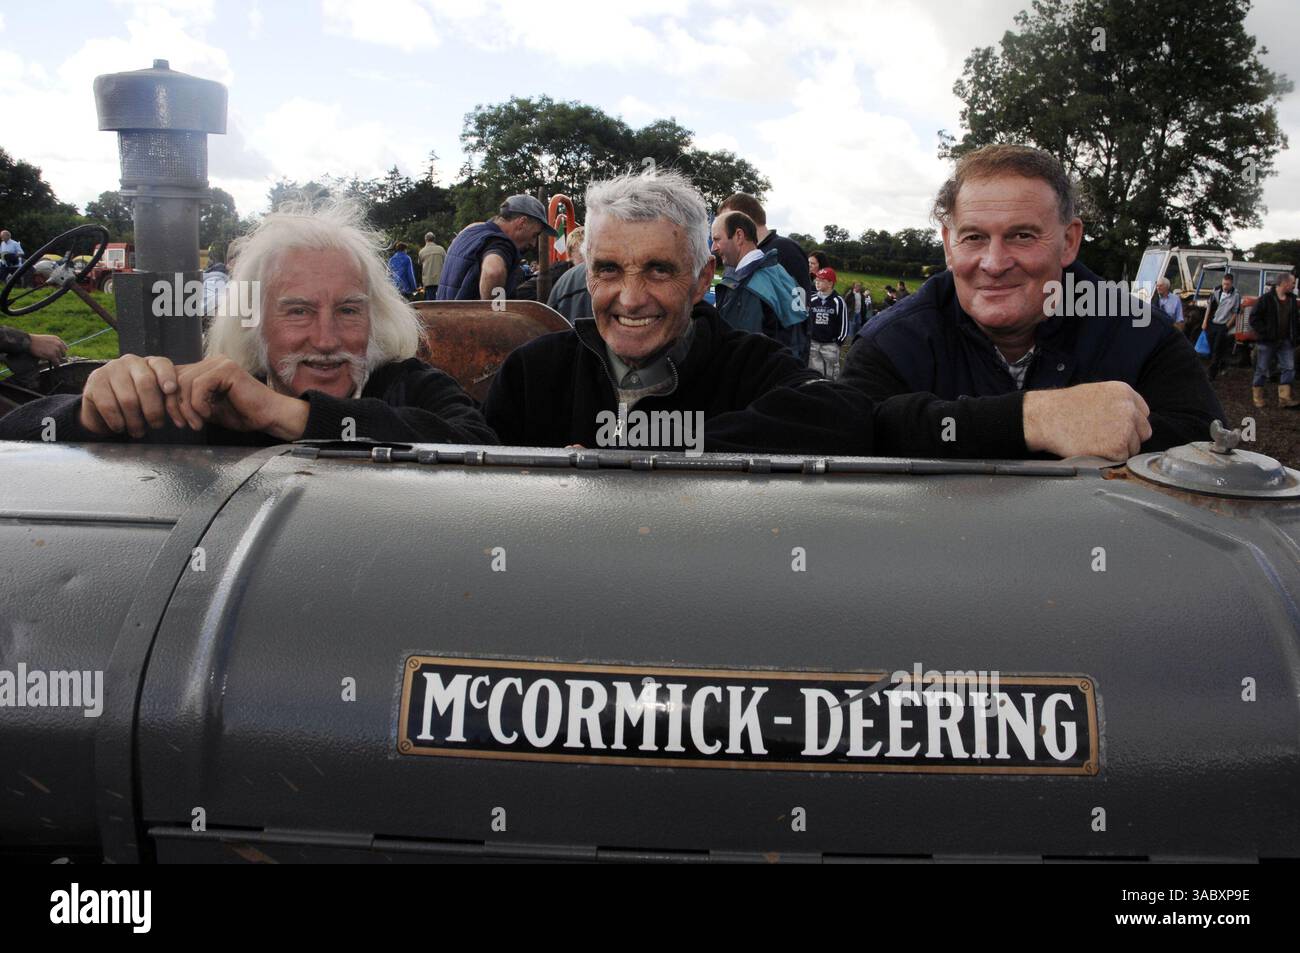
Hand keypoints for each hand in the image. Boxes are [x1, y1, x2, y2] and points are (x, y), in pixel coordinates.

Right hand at [28, 333, 67, 362]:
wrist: (28, 341)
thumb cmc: (35, 341)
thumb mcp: (47, 339)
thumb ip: (53, 344)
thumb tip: (58, 353)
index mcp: (57, 339)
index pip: (65, 348)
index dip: (61, 353)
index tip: (59, 356)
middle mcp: (58, 344)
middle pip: (63, 354)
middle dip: (59, 357)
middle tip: (55, 360)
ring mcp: (56, 349)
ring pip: (60, 359)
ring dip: (56, 361)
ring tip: (52, 362)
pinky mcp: (52, 355)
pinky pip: (57, 362)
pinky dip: (56, 365)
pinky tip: (54, 366)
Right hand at [79, 353, 187, 436]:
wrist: (104, 406)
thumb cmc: (139, 402)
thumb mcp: (156, 398)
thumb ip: (169, 399)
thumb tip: (185, 412)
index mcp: (149, 363)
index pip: (161, 364)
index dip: (167, 377)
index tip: (171, 390)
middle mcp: (130, 362)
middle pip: (146, 384)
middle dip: (154, 409)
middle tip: (157, 425)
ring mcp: (110, 370)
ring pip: (128, 399)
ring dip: (135, 421)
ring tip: (138, 431)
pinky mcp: (94, 383)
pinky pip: (108, 406)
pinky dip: (117, 421)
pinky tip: (120, 427)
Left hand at [176, 356, 309, 439]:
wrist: (270, 417)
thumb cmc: (243, 415)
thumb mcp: (207, 409)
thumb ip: (189, 402)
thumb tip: (163, 403)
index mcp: (207, 369)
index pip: (174, 376)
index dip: (169, 398)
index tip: (176, 420)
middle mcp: (212, 362)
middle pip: (175, 378)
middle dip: (175, 404)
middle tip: (183, 424)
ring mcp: (220, 363)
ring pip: (185, 382)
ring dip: (187, 407)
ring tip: (197, 423)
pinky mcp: (227, 370)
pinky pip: (199, 385)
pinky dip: (199, 404)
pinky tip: (210, 415)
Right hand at [1022, 381, 1152, 460]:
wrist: (1046, 418)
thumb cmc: (1063, 407)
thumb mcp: (1095, 393)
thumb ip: (1116, 403)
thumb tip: (1128, 419)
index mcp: (1124, 392)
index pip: (1143, 413)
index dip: (1130, 423)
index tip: (1116, 429)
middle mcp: (1129, 409)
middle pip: (1143, 431)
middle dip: (1129, 437)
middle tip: (1106, 439)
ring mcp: (1125, 428)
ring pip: (1133, 447)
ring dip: (1118, 449)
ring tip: (1095, 443)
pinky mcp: (1117, 447)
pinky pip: (1122, 459)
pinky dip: (1109, 459)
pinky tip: (1093, 450)